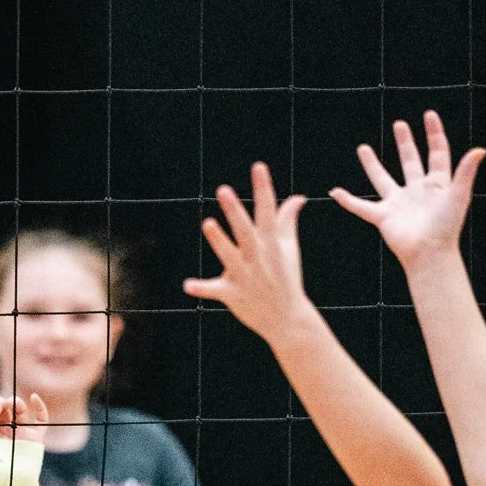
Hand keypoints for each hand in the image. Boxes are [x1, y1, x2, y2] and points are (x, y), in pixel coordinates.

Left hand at [0, 392, 49, 485]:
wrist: (7, 485)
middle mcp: (4, 430)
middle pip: (0, 407)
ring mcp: (20, 432)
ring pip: (18, 409)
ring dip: (12, 401)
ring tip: (8, 404)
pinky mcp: (35, 436)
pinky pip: (41, 418)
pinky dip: (40, 406)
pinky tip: (33, 397)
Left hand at [183, 163, 309, 343]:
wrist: (287, 318)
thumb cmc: (286, 278)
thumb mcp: (289, 249)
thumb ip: (287, 221)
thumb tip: (299, 197)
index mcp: (272, 244)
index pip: (268, 211)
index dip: (263, 188)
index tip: (259, 166)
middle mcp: (259, 258)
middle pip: (246, 231)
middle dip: (235, 211)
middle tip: (223, 190)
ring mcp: (246, 276)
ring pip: (230, 256)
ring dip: (219, 240)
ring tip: (207, 223)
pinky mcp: (233, 295)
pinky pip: (215, 291)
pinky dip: (201, 289)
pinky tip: (187, 285)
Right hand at [331, 110, 484, 268]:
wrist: (429, 255)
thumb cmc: (447, 228)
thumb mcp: (458, 196)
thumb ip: (466, 172)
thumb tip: (480, 150)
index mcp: (437, 184)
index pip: (437, 153)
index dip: (434, 134)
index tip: (429, 115)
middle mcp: (417, 190)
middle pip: (410, 161)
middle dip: (405, 143)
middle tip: (399, 124)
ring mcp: (399, 203)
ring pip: (382, 179)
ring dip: (372, 164)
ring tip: (363, 148)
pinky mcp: (384, 217)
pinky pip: (362, 206)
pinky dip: (348, 200)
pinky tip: (336, 192)